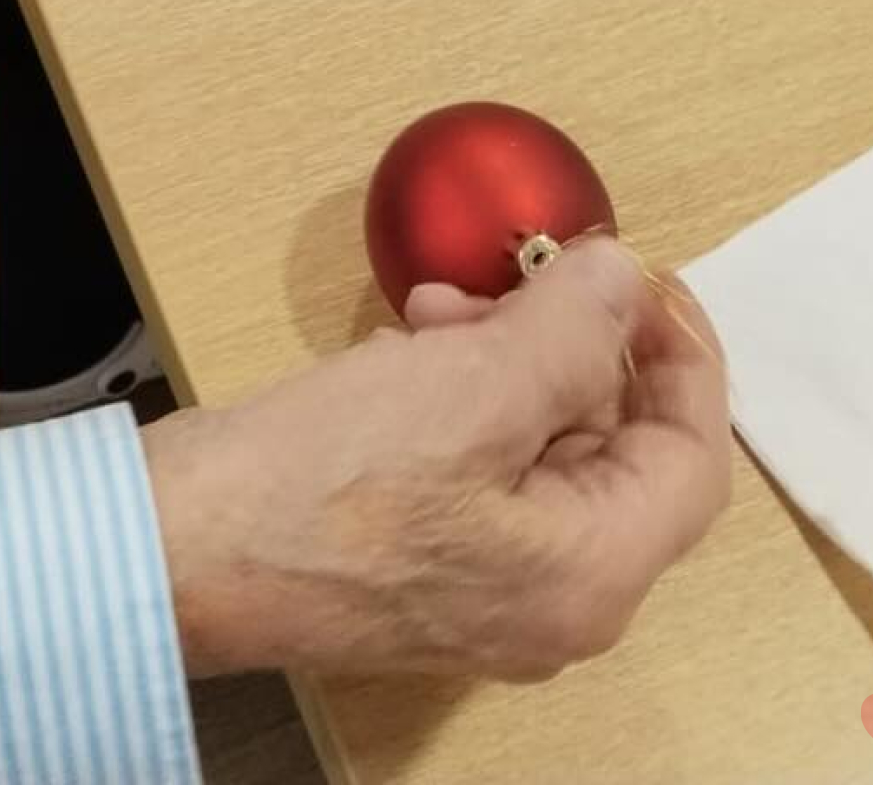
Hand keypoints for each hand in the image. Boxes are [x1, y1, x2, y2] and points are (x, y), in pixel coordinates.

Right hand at [145, 240, 731, 683]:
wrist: (182, 546)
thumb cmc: (331, 477)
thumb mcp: (474, 384)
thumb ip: (572, 330)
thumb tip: (623, 279)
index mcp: (591, 576)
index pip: (690, 461)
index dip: (681, 357)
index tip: (645, 275)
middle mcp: (553, 601)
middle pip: (613, 454)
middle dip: (574, 345)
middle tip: (520, 271)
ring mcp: (482, 591)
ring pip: (540, 452)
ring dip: (508, 359)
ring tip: (438, 308)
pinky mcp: (416, 565)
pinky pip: (480, 469)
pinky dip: (460, 396)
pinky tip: (402, 350)